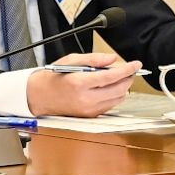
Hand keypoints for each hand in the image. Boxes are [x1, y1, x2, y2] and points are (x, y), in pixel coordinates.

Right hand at [26, 52, 141, 117]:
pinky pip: (111, 105)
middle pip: (119, 89)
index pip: (111, 76)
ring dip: (123, 87)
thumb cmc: (52, 77)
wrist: (39, 96)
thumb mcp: (70, 61)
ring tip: (118, 78)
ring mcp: (89, 109)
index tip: (135, 64)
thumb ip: (93, 59)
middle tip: (129, 70)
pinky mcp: (91, 115)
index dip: (127, 69)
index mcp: (79, 82)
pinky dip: (115, 95)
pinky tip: (110, 88)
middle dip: (128, 78)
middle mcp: (85, 98)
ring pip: (118, 98)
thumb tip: (112, 59)